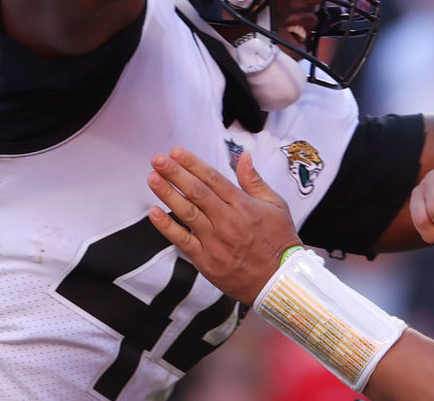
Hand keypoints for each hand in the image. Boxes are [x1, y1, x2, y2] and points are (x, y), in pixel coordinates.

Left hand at [147, 147, 300, 303]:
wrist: (279, 280)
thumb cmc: (279, 242)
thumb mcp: (276, 205)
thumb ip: (255, 181)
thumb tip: (244, 157)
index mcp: (243, 205)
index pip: (213, 179)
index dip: (193, 164)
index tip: (177, 152)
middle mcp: (227, 220)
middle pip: (197, 192)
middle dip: (175, 173)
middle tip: (158, 159)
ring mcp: (214, 240)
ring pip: (187, 212)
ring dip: (167, 194)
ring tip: (153, 178)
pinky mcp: (205, 259)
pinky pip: (182, 240)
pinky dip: (167, 226)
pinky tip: (154, 212)